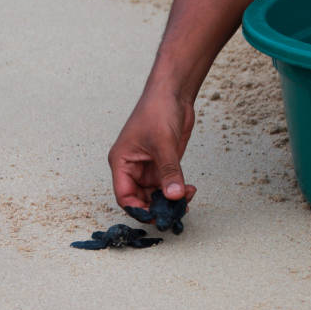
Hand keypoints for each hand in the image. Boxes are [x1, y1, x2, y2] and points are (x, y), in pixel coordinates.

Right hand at [108, 91, 196, 209]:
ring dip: (170, 200)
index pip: (124, 196)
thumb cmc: (157, 110)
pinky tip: (189, 190)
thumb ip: (169, 172)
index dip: (138, 210)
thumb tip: (174, 196)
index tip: (156, 217)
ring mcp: (148, 167)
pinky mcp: (163, 164)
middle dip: (158, 207)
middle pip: (140, 199)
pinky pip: (168, 185)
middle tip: (175, 212)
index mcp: (122, 162)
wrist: (173, 92)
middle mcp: (132, 168)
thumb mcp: (163, 144)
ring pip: (156, 195)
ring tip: (186, 199)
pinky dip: (177, 191)